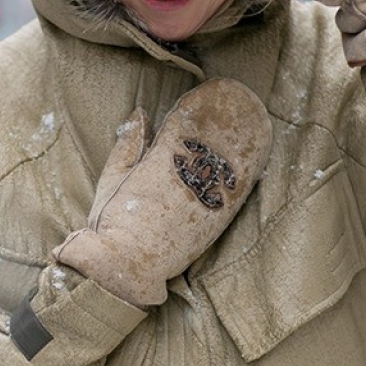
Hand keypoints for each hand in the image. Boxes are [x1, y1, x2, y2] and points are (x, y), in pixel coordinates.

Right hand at [53, 79, 271, 305]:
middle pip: (209, 149)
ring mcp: (199, 206)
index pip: (181, 133)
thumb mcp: (111, 181)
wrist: (123, 272)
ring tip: (256, 123)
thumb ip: (128, 146)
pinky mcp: (209, 227)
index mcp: (154, 171)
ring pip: (225, 170)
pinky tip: (255, 162)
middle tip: (242, 101)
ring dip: (240, 147)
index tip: (208, 94)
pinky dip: (244, 178)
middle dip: (224, 125)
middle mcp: (182, 186)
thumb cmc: (110, 227)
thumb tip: (140, 114)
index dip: (195, 112)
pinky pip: (231, 197)